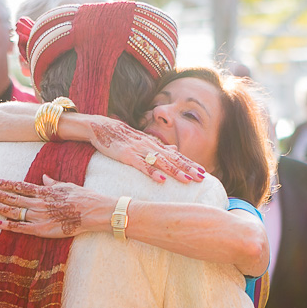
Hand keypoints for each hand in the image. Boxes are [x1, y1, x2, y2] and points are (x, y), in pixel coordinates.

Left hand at [0, 175, 112, 237]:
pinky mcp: (43, 230)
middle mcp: (39, 203)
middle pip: (13, 198)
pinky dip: (10, 226)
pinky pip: (22, 228)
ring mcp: (40, 216)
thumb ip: (53, 184)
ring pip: (14, 211)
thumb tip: (44, 178)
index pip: (21, 186)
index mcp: (45, 192)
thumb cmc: (84, 198)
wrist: (95, 212)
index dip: (6, 184)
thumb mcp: (67, 186)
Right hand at [84, 117, 203, 183]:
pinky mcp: (127, 155)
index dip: (190, 164)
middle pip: (173, 159)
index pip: (177, 156)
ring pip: (161, 162)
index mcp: (155, 145)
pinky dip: (152, 172)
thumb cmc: (123, 137)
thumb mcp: (143, 141)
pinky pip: (142, 165)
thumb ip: (160, 147)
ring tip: (187, 180)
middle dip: (188, 168)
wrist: (103, 127)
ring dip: (174, 171)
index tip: (203, 172)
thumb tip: (176, 151)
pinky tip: (161, 180)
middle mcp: (151, 146)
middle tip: (202, 178)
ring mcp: (139, 150)